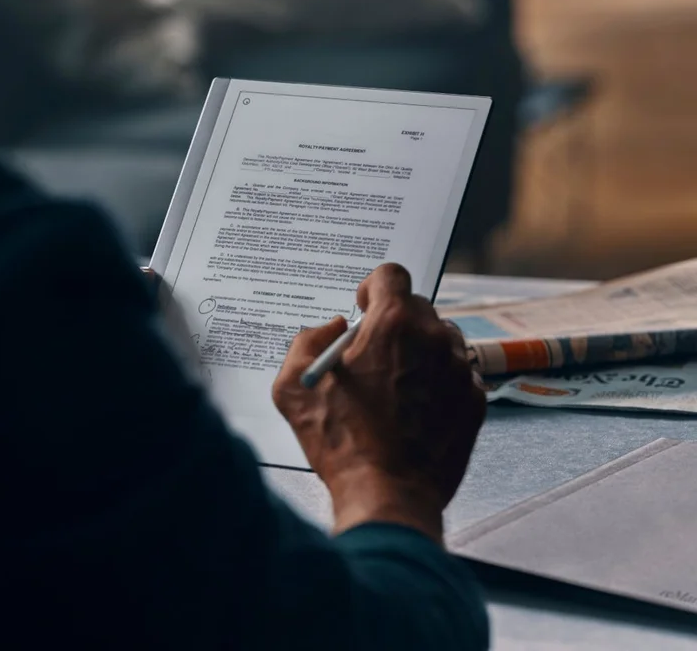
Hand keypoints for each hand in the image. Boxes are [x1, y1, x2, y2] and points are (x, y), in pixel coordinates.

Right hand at [273, 264, 484, 540]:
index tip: (364, 309)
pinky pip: (458, 373)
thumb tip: (331, 329)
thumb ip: (307, 341)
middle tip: (372, 354)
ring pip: (441, 339)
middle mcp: (433, 338)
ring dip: (419, 351)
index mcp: (392, 324)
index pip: (391, 274)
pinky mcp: (475, 400)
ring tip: (395, 385)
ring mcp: (459, 369)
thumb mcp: (293, 386)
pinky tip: (416, 408)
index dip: (373, 287)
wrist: (387, 494)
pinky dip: (439, 382)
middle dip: (393, 323)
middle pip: (417, 307)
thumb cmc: (341, 442)